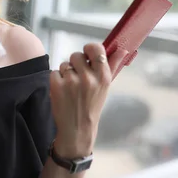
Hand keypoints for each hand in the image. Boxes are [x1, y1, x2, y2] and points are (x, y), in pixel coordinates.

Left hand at [49, 43, 127, 157]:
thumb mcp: (106, 87)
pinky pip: (54, 72)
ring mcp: (71, 82)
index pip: (95, 48)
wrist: (77, 129)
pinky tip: (63, 92)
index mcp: (103, 76)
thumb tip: (123, 50)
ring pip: (64, 64)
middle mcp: (88, 78)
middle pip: (76, 55)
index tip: (87, 55)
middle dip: (75, 64)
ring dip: (66, 73)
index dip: (89, 49)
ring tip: (71, 87)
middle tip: (78, 78)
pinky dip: (56, 80)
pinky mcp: (57, 86)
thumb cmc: (92, 105)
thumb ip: (113, 65)